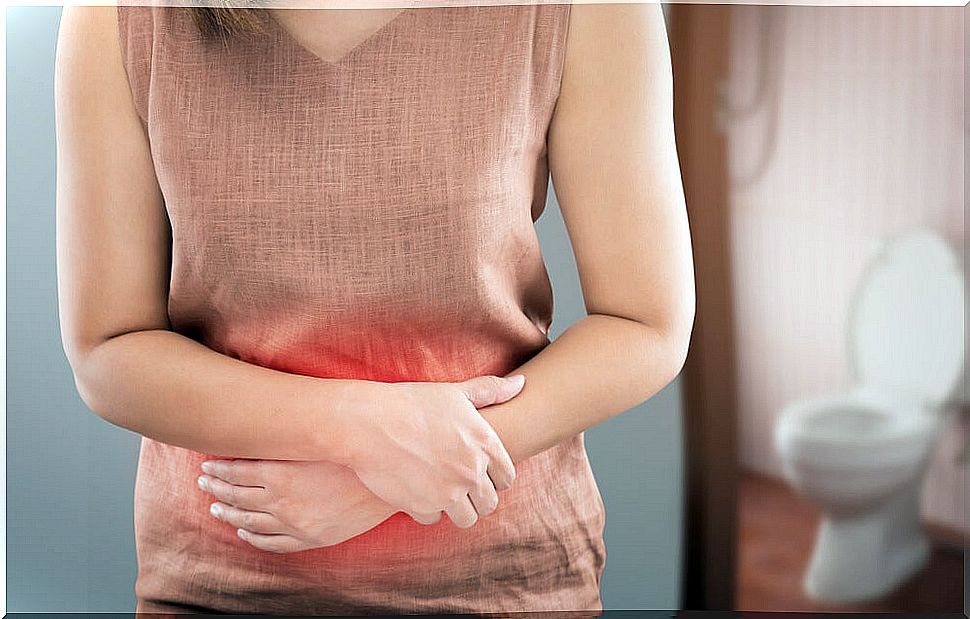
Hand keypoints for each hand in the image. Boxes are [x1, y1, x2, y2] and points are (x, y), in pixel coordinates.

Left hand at [197, 458, 396, 552]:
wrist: (386, 482)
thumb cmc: (353, 454)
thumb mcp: (315, 439)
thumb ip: (285, 438)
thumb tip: (260, 431)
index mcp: (281, 473)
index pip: (236, 472)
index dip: (218, 469)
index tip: (208, 464)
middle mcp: (282, 501)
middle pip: (237, 496)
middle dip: (216, 487)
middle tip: (203, 481)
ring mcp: (294, 522)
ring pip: (248, 521)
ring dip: (228, 513)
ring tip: (215, 506)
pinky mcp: (309, 537)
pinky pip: (271, 542)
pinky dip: (253, 537)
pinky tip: (243, 531)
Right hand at [336, 374, 524, 528]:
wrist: (368, 422)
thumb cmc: (411, 402)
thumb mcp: (454, 392)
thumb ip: (490, 390)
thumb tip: (521, 384)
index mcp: (484, 444)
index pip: (507, 477)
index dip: (495, 477)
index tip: (481, 474)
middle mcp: (472, 472)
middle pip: (489, 503)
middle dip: (477, 497)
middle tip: (460, 486)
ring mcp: (449, 493)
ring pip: (467, 518)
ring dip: (456, 509)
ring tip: (442, 494)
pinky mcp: (424, 507)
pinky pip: (434, 519)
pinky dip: (427, 510)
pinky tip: (417, 492)